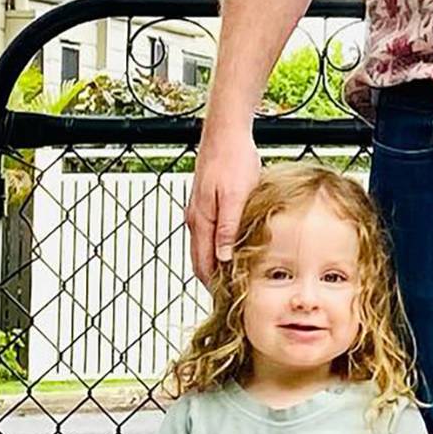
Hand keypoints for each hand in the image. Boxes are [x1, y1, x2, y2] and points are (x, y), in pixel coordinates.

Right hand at [188, 123, 261, 284]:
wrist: (226, 133)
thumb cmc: (233, 160)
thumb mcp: (236, 197)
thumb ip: (229, 228)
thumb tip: (224, 258)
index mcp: (201, 220)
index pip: (203, 263)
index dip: (213, 284)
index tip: (226, 299)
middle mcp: (196, 218)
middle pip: (200, 258)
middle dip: (212, 279)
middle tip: (229, 297)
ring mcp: (199, 210)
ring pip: (203, 246)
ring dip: (215, 263)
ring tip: (232, 278)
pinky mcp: (207, 202)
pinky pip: (209, 233)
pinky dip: (217, 247)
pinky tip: (232, 249)